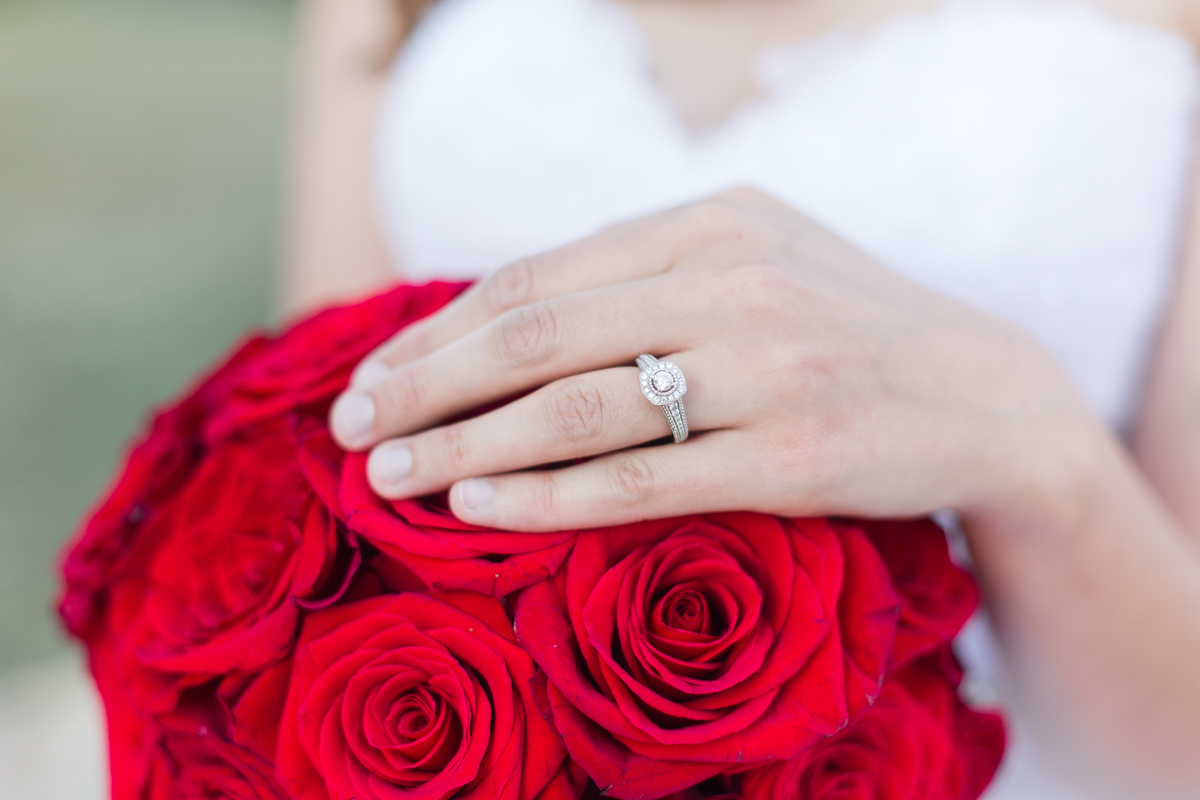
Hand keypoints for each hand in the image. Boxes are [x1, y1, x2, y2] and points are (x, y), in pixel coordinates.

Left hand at [329, 188, 1095, 530]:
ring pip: (575, 406)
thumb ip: (641, 278)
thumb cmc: (843, 329)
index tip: (369, 371)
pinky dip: (548, 495)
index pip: (534, 276)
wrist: (988, 393)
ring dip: (463, 442)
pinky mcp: (794, 456)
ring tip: (386, 474)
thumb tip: (501, 321)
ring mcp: (767, 367)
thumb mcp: (750, 264)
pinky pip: (643, 478)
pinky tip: (478, 506)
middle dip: (423, 381)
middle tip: (347, 426)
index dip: (436, 327)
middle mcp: (731, 281)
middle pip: (534, 333)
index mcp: (708, 222)